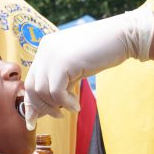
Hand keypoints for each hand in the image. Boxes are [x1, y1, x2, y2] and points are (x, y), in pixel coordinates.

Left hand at [23, 9, 153, 122]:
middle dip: (41, 107)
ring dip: (55, 105)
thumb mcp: (74, 68)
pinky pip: (56, 92)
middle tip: (58, 115)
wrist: (123, 36)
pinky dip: (65, 103)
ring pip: (42, 91)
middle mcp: (45, 49)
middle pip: (31, 87)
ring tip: (72, 107)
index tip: (36, 118)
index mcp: (45, 48)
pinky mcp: (64, 62)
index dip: (32, 101)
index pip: (30, 79)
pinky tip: (76, 105)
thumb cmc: (102, 53)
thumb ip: (58, 82)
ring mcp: (53, 54)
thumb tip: (42, 107)